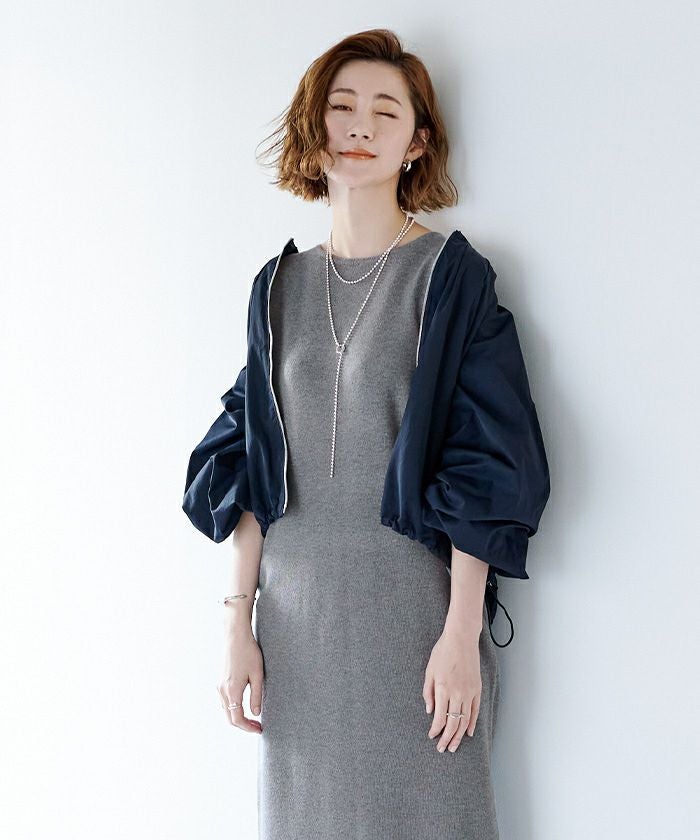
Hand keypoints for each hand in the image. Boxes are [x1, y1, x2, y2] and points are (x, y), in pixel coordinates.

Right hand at [217, 627, 263, 732]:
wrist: (235, 636)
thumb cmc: (249, 653)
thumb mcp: (257, 674)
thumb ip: (256, 696)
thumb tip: (256, 714)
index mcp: (232, 690)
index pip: (237, 719)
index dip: (248, 728)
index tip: (260, 729)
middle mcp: (222, 691)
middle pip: (230, 718)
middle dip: (244, 725)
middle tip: (258, 726)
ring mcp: (219, 686)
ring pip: (226, 710)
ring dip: (238, 718)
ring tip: (253, 718)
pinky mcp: (220, 681)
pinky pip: (224, 702)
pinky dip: (233, 709)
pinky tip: (244, 706)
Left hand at [422, 625, 481, 752]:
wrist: (461, 638)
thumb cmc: (443, 652)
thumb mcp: (429, 670)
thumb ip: (428, 692)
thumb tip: (429, 711)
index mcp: (442, 688)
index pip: (439, 717)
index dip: (435, 730)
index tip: (432, 737)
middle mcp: (457, 693)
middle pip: (452, 723)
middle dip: (447, 738)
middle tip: (443, 749)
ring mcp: (469, 692)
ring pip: (464, 720)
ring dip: (458, 735)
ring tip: (454, 746)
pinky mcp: (477, 689)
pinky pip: (475, 711)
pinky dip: (471, 723)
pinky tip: (467, 733)